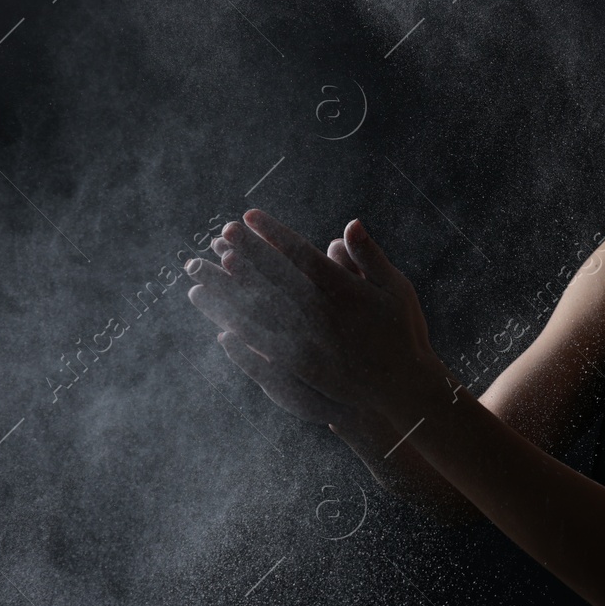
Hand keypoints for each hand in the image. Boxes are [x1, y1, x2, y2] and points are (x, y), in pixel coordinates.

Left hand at [184, 210, 435, 424]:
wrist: (402, 387)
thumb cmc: (401, 332)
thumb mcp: (396, 289)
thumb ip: (369, 257)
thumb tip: (349, 224)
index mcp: (342, 290)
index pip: (297, 254)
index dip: (270, 234)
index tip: (246, 218)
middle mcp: (319, 315)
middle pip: (271, 279)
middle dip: (242, 255)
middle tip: (218, 236)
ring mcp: (307, 343)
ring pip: (258, 312)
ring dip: (227, 292)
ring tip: (202, 275)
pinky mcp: (299, 368)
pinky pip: (262, 348)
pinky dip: (239, 333)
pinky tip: (218, 324)